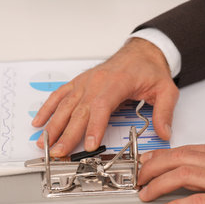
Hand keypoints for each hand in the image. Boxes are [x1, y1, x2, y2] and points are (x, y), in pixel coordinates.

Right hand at [31, 38, 178, 156]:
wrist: (141, 51)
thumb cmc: (149, 69)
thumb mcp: (166, 89)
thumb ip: (164, 112)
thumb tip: (164, 132)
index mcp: (117, 83)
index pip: (102, 106)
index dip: (94, 126)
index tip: (90, 144)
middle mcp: (96, 82)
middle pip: (79, 111)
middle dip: (67, 134)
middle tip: (59, 152)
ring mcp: (85, 82)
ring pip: (65, 105)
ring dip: (53, 125)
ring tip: (44, 142)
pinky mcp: (80, 83)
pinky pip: (60, 95)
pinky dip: (48, 108)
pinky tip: (39, 121)